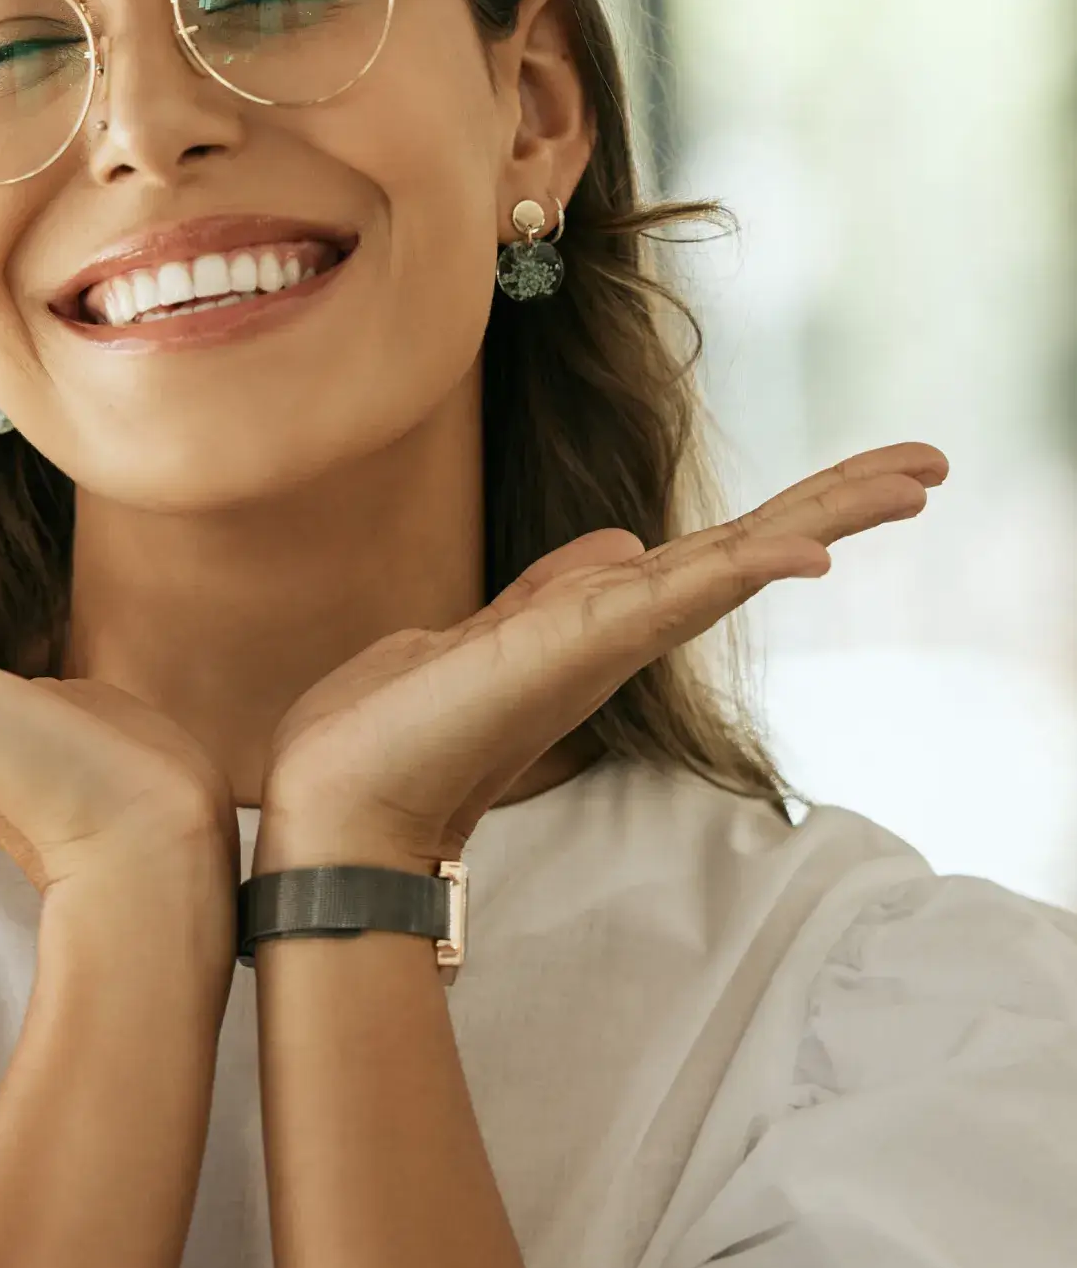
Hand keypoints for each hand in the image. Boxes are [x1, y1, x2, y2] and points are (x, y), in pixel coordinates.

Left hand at [260, 442, 949, 869]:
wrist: (336, 802)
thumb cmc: (396, 729)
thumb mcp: (484, 634)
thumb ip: (553, 591)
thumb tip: (620, 542)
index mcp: (599, 623)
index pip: (713, 554)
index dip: (790, 518)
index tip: (867, 481)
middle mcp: (618, 634)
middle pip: (747, 554)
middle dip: (836, 507)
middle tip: (931, 466)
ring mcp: (604, 643)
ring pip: (732, 565)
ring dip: (822, 519)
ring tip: (911, 479)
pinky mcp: (574, 649)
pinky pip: (673, 598)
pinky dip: (742, 572)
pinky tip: (808, 550)